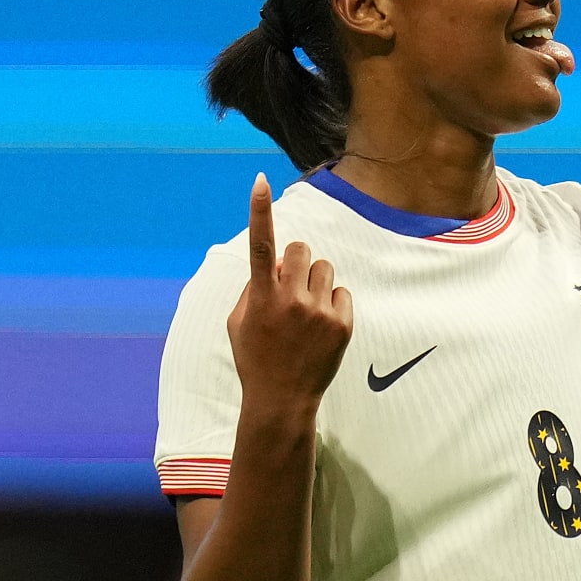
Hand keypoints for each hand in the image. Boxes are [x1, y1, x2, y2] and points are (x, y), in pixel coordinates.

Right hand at [228, 173, 353, 405]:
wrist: (282, 400)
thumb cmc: (256, 357)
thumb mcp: (239, 322)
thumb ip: (255, 286)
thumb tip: (279, 262)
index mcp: (261, 297)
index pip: (260, 245)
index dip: (258, 210)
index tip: (259, 180)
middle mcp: (291, 300)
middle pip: (301, 249)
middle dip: (296, 261)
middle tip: (289, 286)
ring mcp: (319, 313)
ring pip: (324, 268)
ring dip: (315, 281)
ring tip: (305, 311)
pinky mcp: (341, 325)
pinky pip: (341, 292)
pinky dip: (332, 302)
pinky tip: (320, 326)